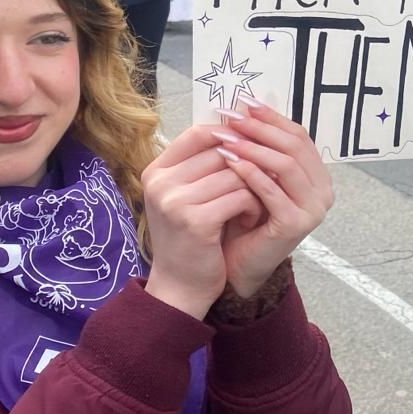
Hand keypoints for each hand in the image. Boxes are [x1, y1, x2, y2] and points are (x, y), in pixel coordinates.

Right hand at [141, 126, 262, 317]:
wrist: (180, 286)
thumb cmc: (188, 238)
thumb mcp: (184, 196)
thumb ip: (201, 166)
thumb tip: (236, 127)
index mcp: (155, 172)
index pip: (197, 133)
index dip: (228, 133)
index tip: (250, 143)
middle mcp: (161, 183)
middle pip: (220, 152)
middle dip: (246, 165)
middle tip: (257, 183)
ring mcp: (175, 202)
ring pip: (235, 173)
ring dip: (253, 187)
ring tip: (252, 204)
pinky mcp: (196, 221)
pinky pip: (240, 196)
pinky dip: (252, 205)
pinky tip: (250, 217)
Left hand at [210, 99, 333, 298]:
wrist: (238, 263)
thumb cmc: (244, 216)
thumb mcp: (255, 176)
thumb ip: (259, 147)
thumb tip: (244, 105)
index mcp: (317, 175)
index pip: (299, 136)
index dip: (272, 117)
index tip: (244, 102)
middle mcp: (323, 191)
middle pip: (294, 147)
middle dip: (261, 128)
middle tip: (233, 117)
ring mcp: (313, 209)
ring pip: (286, 166)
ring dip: (254, 148)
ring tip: (227, 138)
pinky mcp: (297, 225)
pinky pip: (273, 192)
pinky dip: (252, 174)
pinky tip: (231, 163)